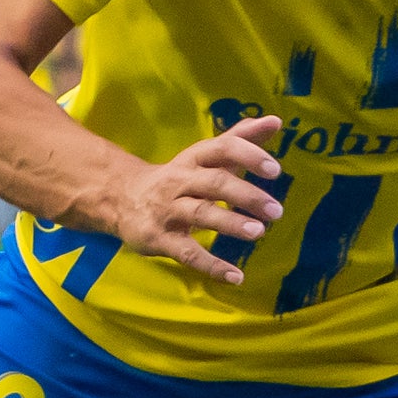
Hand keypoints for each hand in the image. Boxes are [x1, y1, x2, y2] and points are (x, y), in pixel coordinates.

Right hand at [98, 115, 282, 285]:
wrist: (121, 198)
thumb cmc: (177, 177)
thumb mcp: (204, 156)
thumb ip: (240, 139)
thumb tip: (276, 121)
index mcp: (193, 159)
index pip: (221, 149)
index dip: (248, 156)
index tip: (274, 169)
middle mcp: (180, 181)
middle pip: (214, 183)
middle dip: (246, 195)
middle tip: (276, 211)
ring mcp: (168, 211)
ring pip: (200, 214)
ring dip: (230, 223)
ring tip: (258, 232)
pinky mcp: (160, 239)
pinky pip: (187, 253)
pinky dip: (212, 266)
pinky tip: (236, 276)